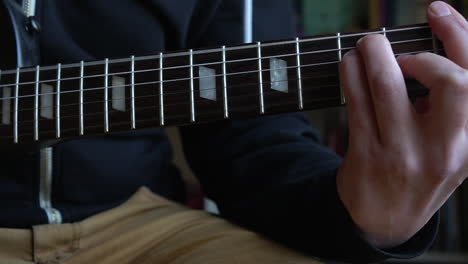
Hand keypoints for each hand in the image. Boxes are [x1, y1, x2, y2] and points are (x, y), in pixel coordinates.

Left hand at [337, 1, 467, 247]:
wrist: (387, 219)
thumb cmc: (420, 170)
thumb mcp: (452, 146)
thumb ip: (452, 104)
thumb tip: (431, 44)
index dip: (460, 35)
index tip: (438, 10)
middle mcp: (447, 150)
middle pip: (451, 82)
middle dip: (420, 51)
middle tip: (394, 47)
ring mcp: (405, 155)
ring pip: (389, 86)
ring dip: (373, 54)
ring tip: (365, 46)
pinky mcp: (367, 157)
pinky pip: (357, 103)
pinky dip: (350, 74)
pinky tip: (349, 65)